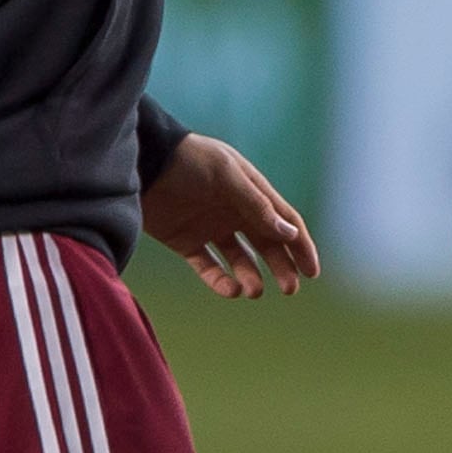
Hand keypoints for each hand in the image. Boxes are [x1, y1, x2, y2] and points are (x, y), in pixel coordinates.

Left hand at [141, 133, 316, 299]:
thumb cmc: (188, 161)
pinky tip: (230, 290)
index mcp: (251, 191)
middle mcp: (235, 211)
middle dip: (281, 267)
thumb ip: (257, 205)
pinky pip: (208, 267)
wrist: (140, 162)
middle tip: (289, 289)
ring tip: (253, 291)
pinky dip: (220, 281)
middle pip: (267, 244)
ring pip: (240, 259)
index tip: (312, 271)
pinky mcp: (186, 242)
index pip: (284, 221)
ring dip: (251, 276)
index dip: (301, 246)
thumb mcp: (226, 176)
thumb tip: (290, 234)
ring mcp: (211, 228)